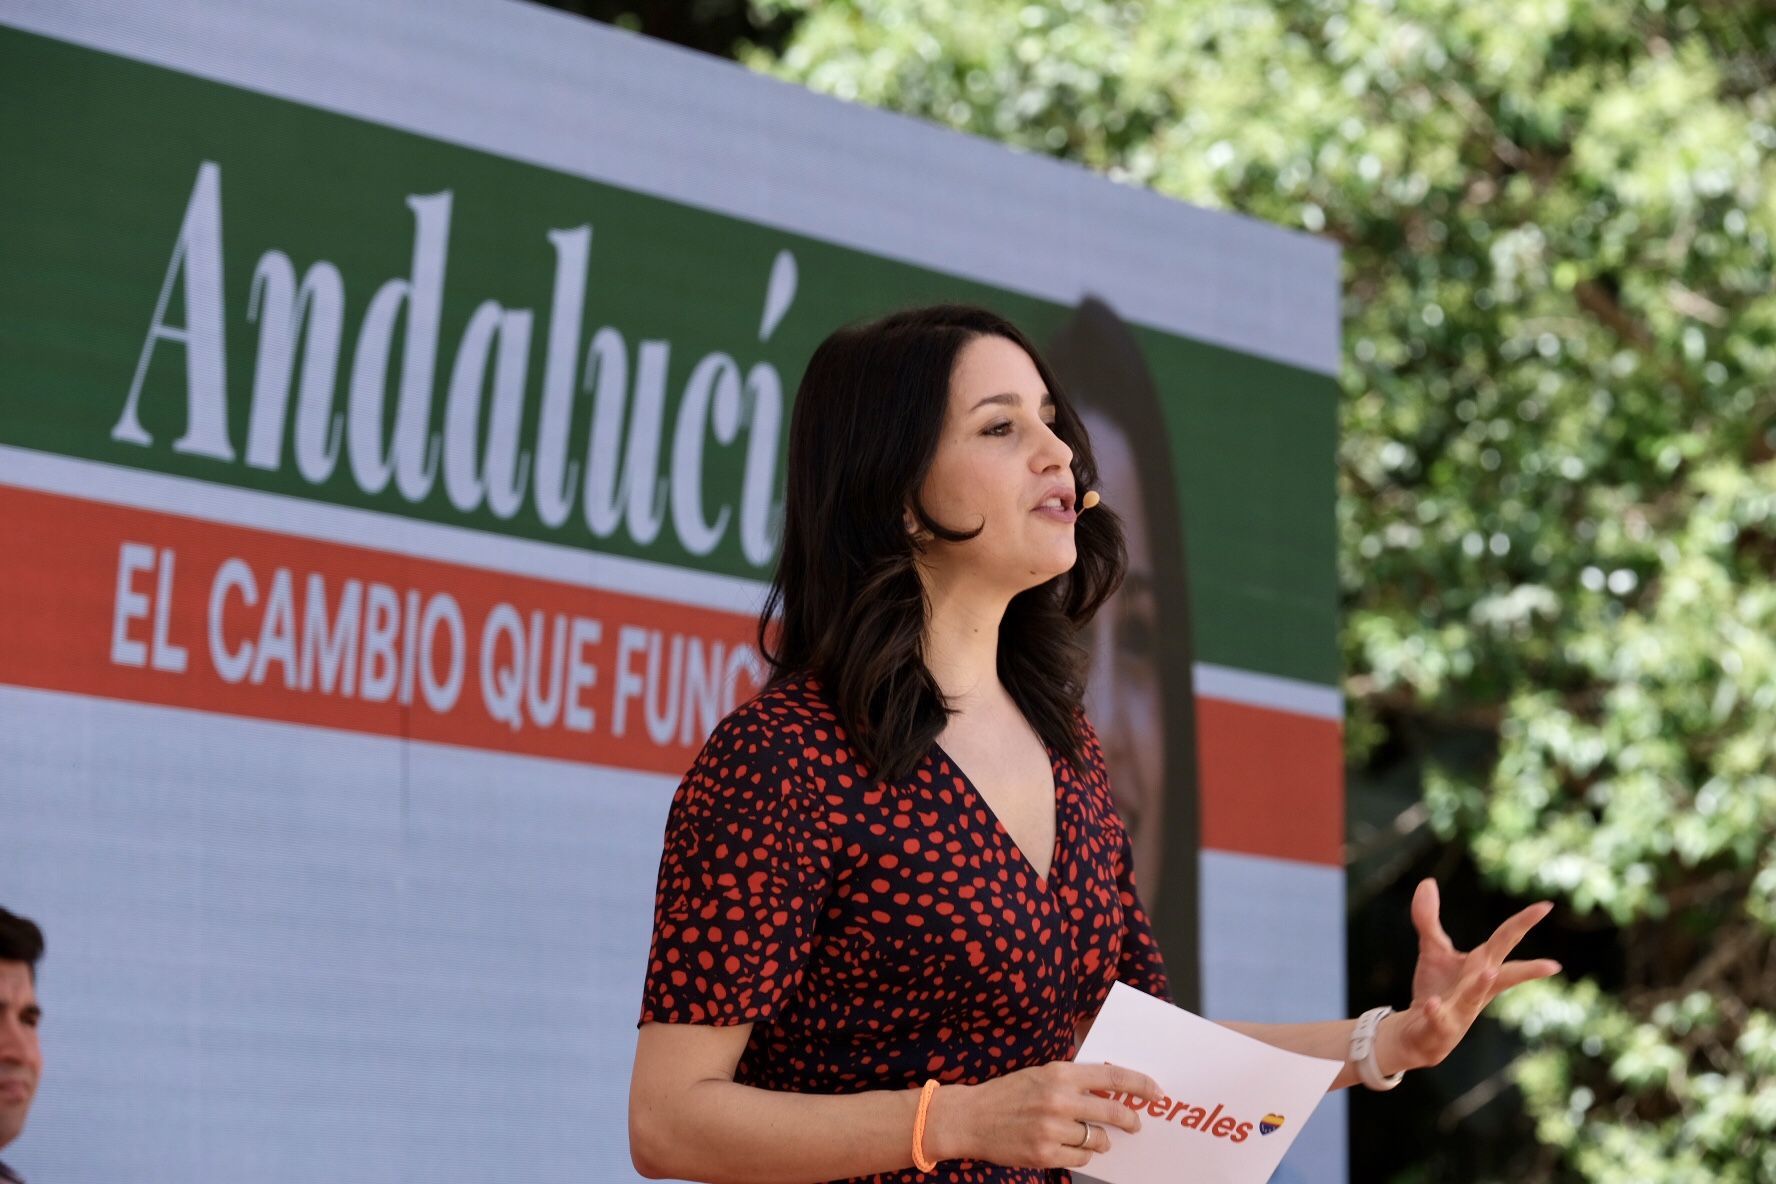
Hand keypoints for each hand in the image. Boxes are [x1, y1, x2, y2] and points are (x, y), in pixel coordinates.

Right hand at [926, 1061, 1163, 1170]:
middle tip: (1135, 1124)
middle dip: (1130, 1120)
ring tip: (1089, 1137)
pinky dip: (1080, 1155)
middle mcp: (1058, 1099)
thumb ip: (1073, 1080)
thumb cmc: (1008, 1094)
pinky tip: (1068, 1147)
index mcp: (1059, 1073)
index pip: (1112, 1076)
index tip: (1156, 1091)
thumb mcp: (1041, 1074)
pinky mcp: (1044, 1153)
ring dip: (1099, 1141)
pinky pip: (1080, 1159)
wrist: (970, 1117)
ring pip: (1097, 1140)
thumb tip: (1112, 1087)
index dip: (1139, 1084)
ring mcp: (1051, 1128)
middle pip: (1112, 1111)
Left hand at [1386, 878, 1562, 1071]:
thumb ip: (1428, 918)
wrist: (1419, 1030)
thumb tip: (1428, 883)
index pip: (1505, 940)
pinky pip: (1439, 1018)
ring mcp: (1463, 1009)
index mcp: (1481, 965)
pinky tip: (1431, 1003)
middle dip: (1527, 970)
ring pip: (1474, 997)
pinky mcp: (1441, 1025)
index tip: (1546, 905)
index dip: (1524, 922)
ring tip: (1488, 972)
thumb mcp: (1433, 950)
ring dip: (1480, 985)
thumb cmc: (1437, 988)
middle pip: (1504, 974)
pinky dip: (1435, 1011)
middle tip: (1552, 966)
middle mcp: (1479, 988)